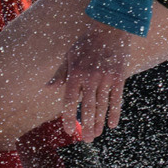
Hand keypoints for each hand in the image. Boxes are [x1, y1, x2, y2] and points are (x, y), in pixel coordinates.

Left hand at [54, 17, 136, 139]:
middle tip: (85, 140)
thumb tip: (47, 88)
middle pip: (86, 108)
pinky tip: (112, 124)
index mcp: (75, 73)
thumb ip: (60, 74)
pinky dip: (114, 113)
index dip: (68, 118)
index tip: (68, 130)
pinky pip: (116, 99)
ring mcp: (105, 78)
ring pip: (101, 106)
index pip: (69, 101)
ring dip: (98, 123)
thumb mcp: (70, 56)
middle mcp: (89, 77)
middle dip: (85, 126)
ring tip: (95, 135)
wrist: (109, 28)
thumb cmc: (87, 43)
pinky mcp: (119, 76)